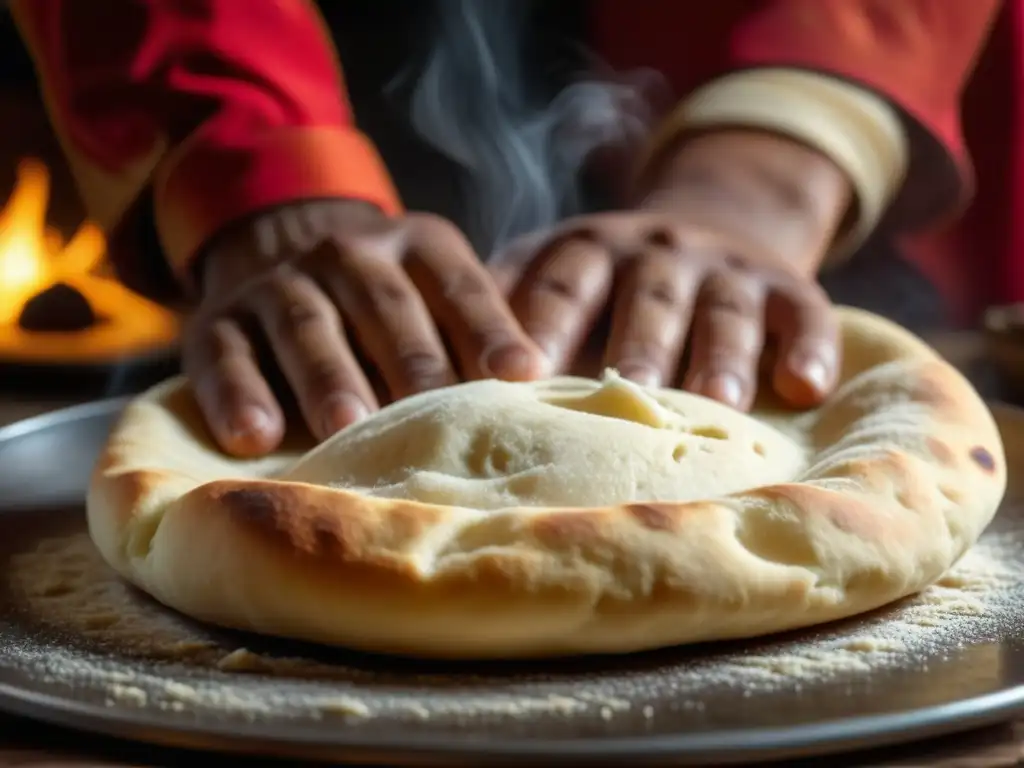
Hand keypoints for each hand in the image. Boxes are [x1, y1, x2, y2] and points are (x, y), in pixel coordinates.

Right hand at [184, 200, 547, 456]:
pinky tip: (253, 438)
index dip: (490, 328)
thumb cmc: (383, 303)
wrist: (275, 246)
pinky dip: (236, 395)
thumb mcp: (431, 292)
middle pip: (385, 307)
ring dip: (329, 378)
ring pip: (306, 328)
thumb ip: (473, 334)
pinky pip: (224, 357)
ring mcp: (279, 283)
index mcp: (416, 245)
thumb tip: (537, 397)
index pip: (459, 285)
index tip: (522, 376)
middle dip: (412, 362)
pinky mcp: (216, 321)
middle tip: (433, 418)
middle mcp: (348, 253)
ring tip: (347, 427)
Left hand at [490, 130, 852, 410]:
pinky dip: (811, 346)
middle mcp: (656, 251)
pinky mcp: (786, 286)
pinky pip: (806, 312)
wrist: (701, 229)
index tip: (520, 377)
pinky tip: (806, 386)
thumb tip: (431, 372)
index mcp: (586, 250)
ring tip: (721, 403)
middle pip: (648, 297)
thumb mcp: (547, 274)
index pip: (562, 284)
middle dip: (640, 343)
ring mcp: (724, 267)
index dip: (543, 324)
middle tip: (629, 394)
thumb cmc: (601, 282)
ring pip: (725, 308)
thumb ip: (504, 309)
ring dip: (724, 353)